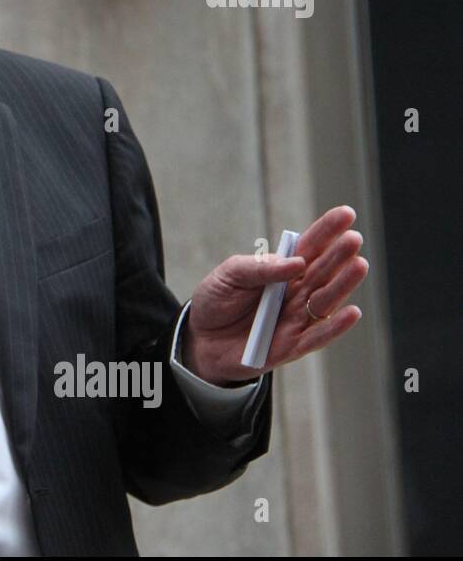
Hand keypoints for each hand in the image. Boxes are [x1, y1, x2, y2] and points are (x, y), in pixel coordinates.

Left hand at [182, 205, 369, 385]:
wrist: (201, 339)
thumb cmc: (217, 301)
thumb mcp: (228, 275)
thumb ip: (258, 267)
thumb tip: (296, 262)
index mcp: (282, 270)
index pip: (309, 247)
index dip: (327, 231)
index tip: (346, 214)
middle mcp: (296, 293)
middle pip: (322, 272)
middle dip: (339, 255)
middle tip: (354, 238)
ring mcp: (296, 319)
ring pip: (325, 302)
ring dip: (343, 285)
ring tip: (359, 265)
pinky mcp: (292, 346)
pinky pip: (317, 337)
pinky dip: (335, 327)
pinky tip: (352, 312)